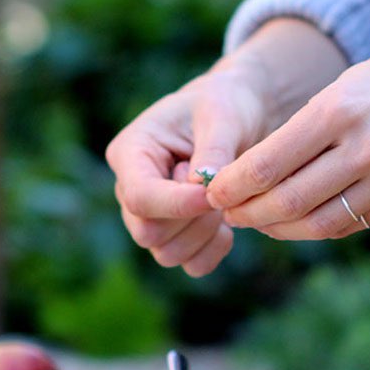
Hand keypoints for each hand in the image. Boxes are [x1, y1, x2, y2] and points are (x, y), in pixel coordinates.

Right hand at [105, 62, 270, 276]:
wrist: (239, 117)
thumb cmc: (225, 105)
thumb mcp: (222, 113)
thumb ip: (214, 148)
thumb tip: (206, 185)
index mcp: (130, 153)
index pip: (139, 197)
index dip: (176, 204)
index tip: (214, 194)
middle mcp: (130, 190)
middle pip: (147, 233)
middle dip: (190, 219)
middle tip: (219, 190)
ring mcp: (150, 218)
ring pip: (167, 253)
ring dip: (203, 234)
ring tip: (222, 199)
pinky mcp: (174, 237)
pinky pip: (190, 265)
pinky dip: (213, 251)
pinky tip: (226, 224)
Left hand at [207, 20, 369, 238]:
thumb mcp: (346, 83)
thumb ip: (302, 128)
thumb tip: (249, 171)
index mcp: (340, 109)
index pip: (266, 164)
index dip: (230, 186)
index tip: (210, 191)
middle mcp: (367, 147)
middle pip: (286, 201)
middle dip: (246, 213)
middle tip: (227, 212)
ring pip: (317, 223)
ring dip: (276, 228)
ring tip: (256, 219)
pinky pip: (350, 225)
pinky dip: (314, 228)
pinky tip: (294, 221)